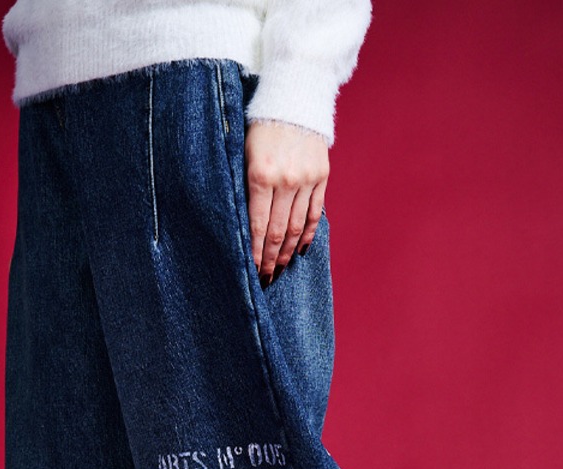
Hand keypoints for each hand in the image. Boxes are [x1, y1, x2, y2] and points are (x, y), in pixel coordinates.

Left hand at [244, 120, 328, 286]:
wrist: (294, 96)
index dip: (254, 253)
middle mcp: (285, 181)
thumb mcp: (242, 152)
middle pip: (277, 232)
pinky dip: (307, 234)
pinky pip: (314, 213)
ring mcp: (306, 179)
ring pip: (296, 227)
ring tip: (280, 269)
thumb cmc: (260, 125)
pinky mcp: (321, 176)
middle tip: (265, 278)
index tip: (251, 271)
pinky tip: (299, 250)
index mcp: (261, 175)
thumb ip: (243, 187)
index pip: (257, 226)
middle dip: (270, 259)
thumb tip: (241, 227)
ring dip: (287, 252)